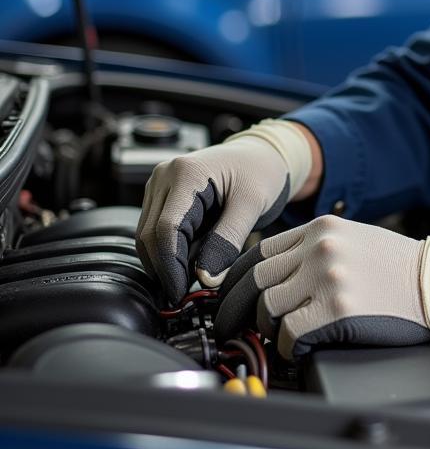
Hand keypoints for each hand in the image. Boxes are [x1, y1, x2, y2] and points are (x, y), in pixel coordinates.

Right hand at [136, 120, 311, 303]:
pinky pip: (157, 230)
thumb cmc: (261, 172)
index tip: (181, 293)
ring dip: (167, 260)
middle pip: (150, 235)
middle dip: (166, 268)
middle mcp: (165, 175)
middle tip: (187, 293)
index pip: (165, 230)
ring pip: (149, 236)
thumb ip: (228, 241)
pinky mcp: (162, 195)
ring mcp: (160, 184)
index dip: (170, 267)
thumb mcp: (252, 205)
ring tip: (196, 273)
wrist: (262, 155)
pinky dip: (171, 249)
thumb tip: (204, 279)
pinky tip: (193, 258)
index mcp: (187, 172)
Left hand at [213, 215, 429, 359]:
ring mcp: (329, 277)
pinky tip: (303, 346)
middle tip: (233, 327)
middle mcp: (321, 246)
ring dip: (269, 329)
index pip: (258, 252)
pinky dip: (289, 346)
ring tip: (284, 334)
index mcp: (321, 227)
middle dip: (237, 309)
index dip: (236, 281)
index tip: (229, 299)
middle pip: (254, 281)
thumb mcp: (352, 238)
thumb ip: (312, 248)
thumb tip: (268, 276)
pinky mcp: (338, 309)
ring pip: (266, 309)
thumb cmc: (398, 266)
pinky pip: (289, 334)